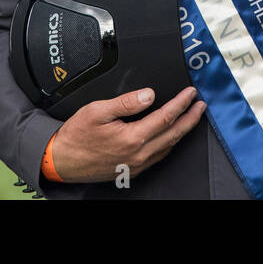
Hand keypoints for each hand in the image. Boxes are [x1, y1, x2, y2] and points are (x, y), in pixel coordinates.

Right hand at [47, 86, 205, 182]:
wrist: (62, 161)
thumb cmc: (77, 136)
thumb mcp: (98, 111)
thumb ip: (126, 102)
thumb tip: (149, 95)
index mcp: (132, 137)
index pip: (166, 117)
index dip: (181, 104)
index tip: (191, 94)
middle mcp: (138, 153)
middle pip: (174, 134)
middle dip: (190, 118)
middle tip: (201, 106)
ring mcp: (136, 164)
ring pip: (168, 146)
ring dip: (182, 131)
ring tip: (191, 118)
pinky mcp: (132, 169)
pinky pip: (158, 155)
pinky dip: (169, 143)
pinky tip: (171, 135)